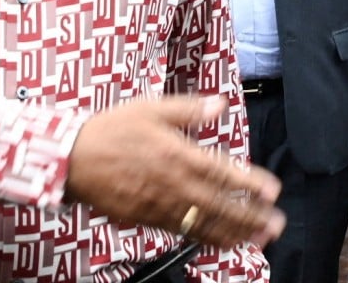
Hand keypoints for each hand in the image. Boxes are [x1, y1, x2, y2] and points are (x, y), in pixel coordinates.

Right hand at [65, 95, 284, 248]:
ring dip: (235, 233)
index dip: (250, 184)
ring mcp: (160, 205)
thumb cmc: (110, 130)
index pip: (222, 172)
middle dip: (251, 216)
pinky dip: (207, 238)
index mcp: (177, 154)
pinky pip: (183, 232)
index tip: (272, 191)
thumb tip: (220, 105)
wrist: (71, 159)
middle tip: (275, 224)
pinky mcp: (147, 219)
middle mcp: (173, 183)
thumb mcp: (151, 108)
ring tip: (259, 238)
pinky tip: (223, 241)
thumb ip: (189, 110)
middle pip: (219, 205)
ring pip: (204, 224)